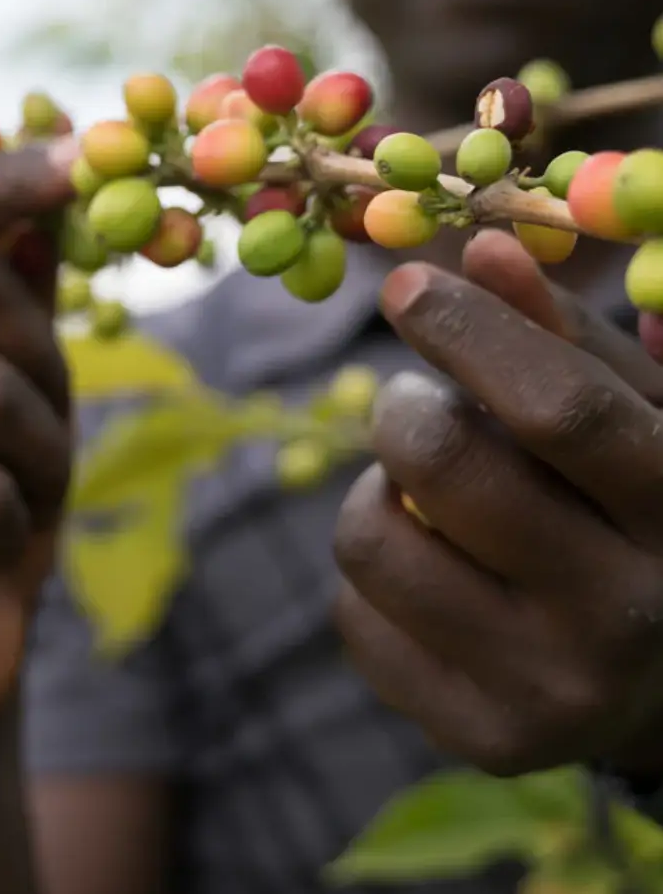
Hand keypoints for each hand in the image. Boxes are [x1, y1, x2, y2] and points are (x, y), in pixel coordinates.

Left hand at [334, 228, 662, 779]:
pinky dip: (372, 570)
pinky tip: (428, 563)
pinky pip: (355, 617)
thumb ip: (561, 334)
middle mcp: (626, 612)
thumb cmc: (642, 509)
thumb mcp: (637, 414)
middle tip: (412, 404)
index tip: (405, 288)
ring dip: (377, 487)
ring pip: (374, 540)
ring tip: (424, 489)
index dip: (468, 332)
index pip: (559, 408)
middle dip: (402, 408)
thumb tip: (478, 250)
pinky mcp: (484, 740)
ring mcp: (553, 690)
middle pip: (447, 469)